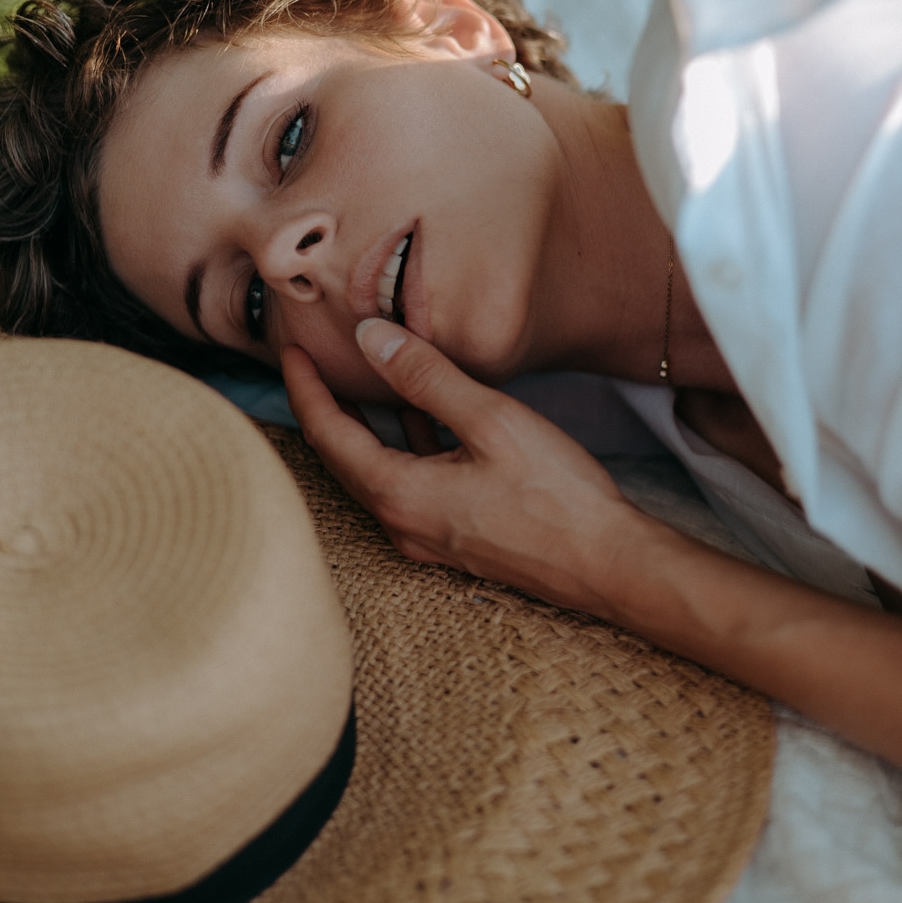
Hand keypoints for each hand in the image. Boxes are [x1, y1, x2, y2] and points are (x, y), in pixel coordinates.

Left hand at [282, 318, 647, 616]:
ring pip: (376, 471)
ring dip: (365, 425)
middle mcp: (402, 523)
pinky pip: (410, 484)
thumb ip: (427, 377)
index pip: (328, 435)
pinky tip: (423, 416)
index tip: (292, 350)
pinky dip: (404, 446)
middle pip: (343, 458)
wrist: (608, 564)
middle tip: (312, 361)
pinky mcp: (455, 536)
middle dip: (325, 407)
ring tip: (360, 379)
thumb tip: (372, 338)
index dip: (305, 389)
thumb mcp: (490, 421)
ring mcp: (428, 536)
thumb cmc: (557, 495)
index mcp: (399, 495)